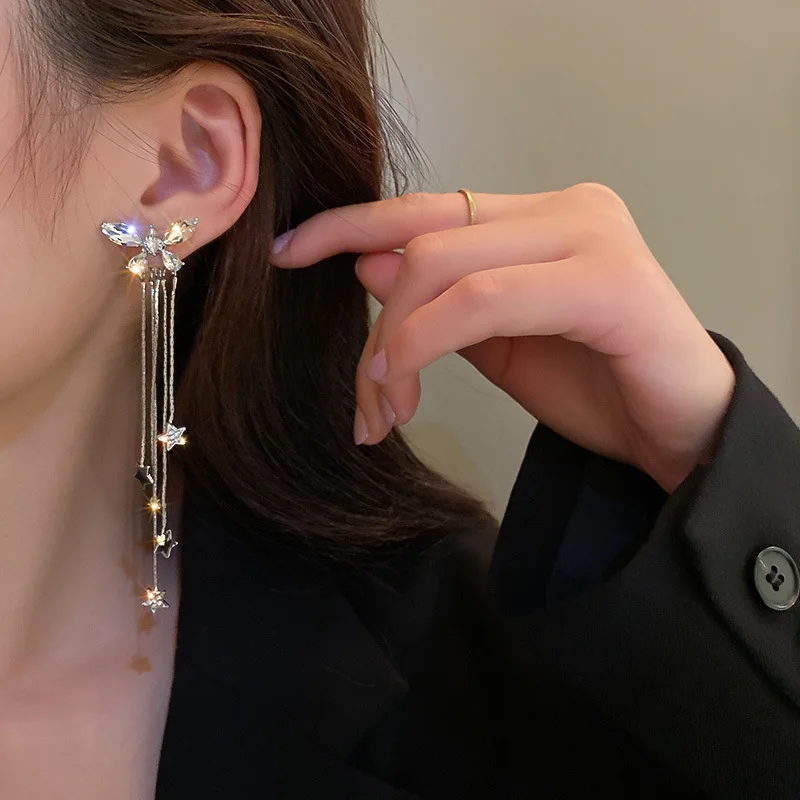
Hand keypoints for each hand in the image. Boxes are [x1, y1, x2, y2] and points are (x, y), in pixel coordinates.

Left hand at [271, 183, 734, 493]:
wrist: (682, 435)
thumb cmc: (598, 389)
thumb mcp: (497, 344)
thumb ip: (442, 300)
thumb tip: (366, 262)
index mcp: (539, 218)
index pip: (427, 207)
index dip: (349, 223)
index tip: (288, 251)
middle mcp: (567, 208)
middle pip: (423, 239)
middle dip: (374, 323)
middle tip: (363, 400)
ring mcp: (591, 235)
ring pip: (443, 264)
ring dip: (393, 343)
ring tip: (384, 410)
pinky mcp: (607, 280)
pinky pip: (484, 298)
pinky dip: (427, 339)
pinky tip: (405, 384)